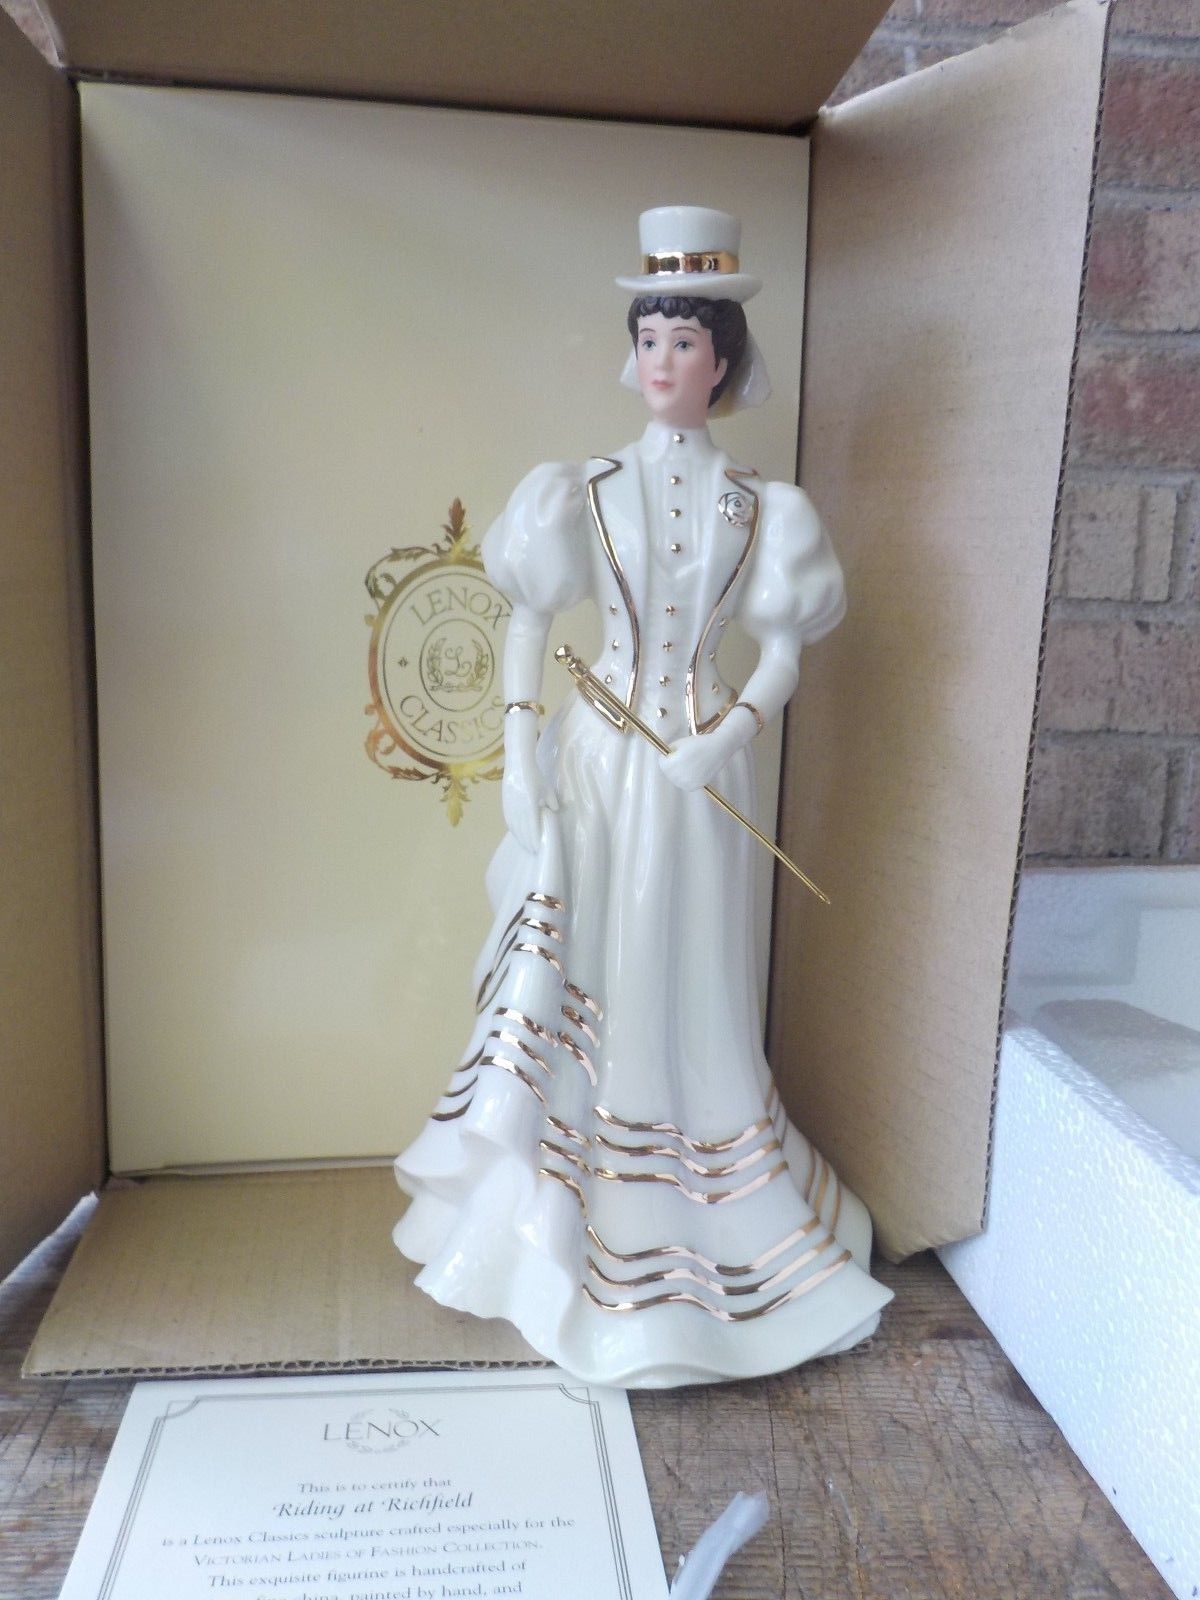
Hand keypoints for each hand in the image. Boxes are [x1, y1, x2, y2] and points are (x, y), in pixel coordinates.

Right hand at [502, 721, 554, 851]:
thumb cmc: (535, 775)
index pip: (533, 827)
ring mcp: (510, 805)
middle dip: (528, 841)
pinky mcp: (505, 802)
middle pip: (523, 830)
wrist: (518, 763)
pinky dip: (513, 828)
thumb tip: (554, 812)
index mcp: (530, 804)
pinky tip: (515, 833)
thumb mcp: (547, 788)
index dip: (536, 839)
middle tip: (533, 851)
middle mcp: (519, 807)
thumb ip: (551, 801)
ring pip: (515, 826)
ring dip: (520, 837)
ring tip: (525, 846)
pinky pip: (509, 819)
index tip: (540, 847)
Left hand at [659, 716, 748, 792]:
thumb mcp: (678, 743)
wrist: (717, 748)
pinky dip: (686, 778)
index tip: (676, 751)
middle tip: (684, 757)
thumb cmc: (697, 743)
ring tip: (690, 762)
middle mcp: (680, 775)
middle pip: (667, 773)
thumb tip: (663, 761)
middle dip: (672, 764)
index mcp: (674, 763)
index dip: (667, 756)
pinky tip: (693, 769)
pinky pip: (684, 783)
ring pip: (675, 779)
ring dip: (678, 772)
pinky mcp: (695, 786)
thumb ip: (668, 753)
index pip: (662, 762)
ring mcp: (688, 782)